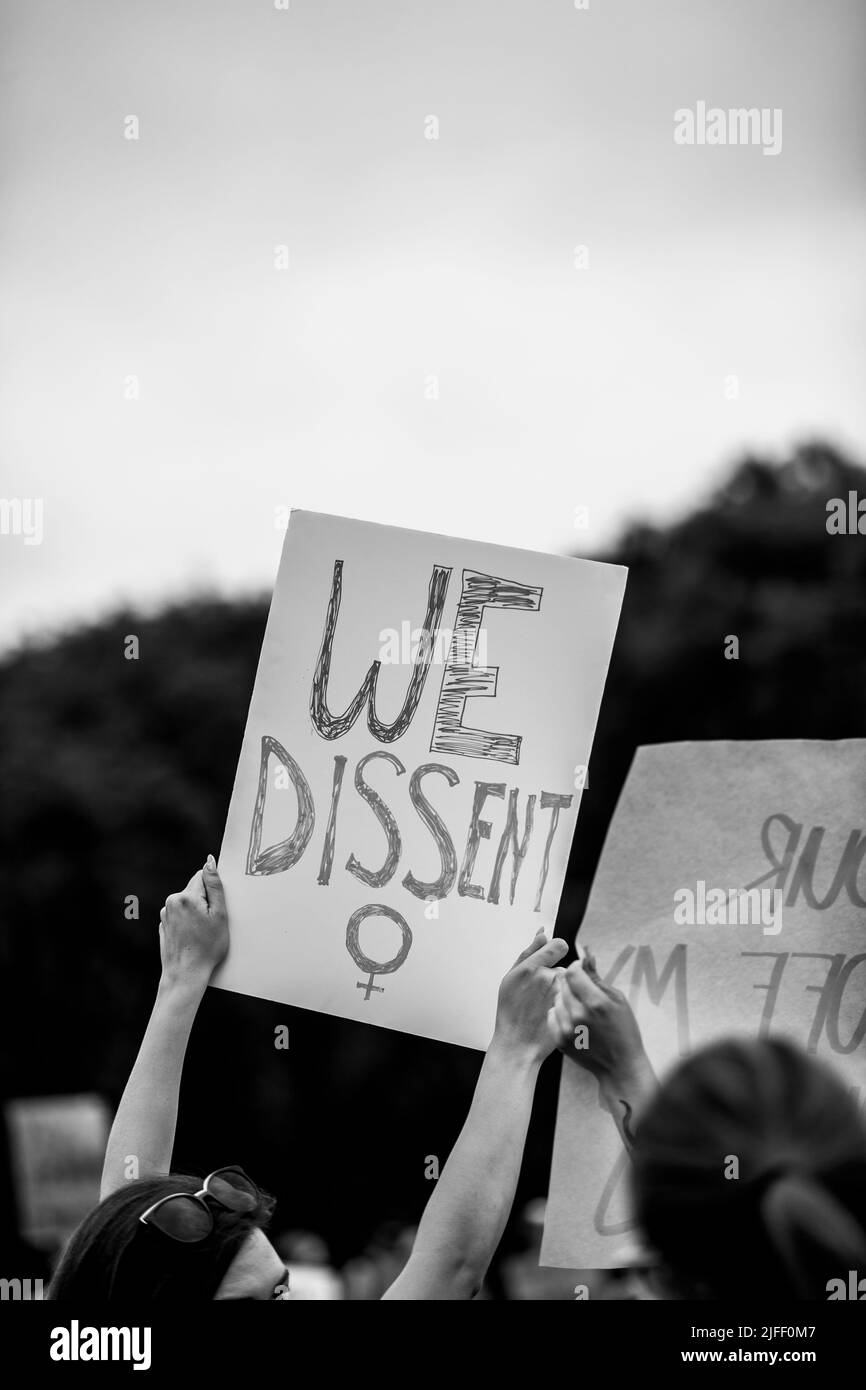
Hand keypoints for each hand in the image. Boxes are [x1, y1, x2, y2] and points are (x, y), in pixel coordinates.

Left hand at [158, 855, 228, 988]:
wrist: (185, 974)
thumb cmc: (207, 947)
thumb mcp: (219, 915)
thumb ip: (215, 885)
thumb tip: (210, 861)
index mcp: (186, 896)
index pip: (202, 876)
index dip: (214, 890)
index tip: (217, 907)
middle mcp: (172, 902)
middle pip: (194, 890)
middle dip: (205, 902)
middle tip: (213, 923)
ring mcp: (165, 914)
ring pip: (188, 904)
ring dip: (197, 912)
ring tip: (203, 933)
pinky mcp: (164, 925)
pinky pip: (180, 916)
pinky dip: (188, 922)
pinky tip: (194, 937)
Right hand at [491, 929, 568, 1064]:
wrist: (518, 1042)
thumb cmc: (510, 1011)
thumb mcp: (511, 978)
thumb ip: (529, 953)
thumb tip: (542, 934)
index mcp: (532, 967)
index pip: (559, 945)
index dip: (558, 949)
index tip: (554, 955)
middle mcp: (548, 978)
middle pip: (564, 966)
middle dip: (556, 974)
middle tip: (542, 991)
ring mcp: (560, 994)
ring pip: (568, 982)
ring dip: (561, 989)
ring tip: (545, 1004)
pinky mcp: (569, 1007)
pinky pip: (572, 997)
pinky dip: (566, 1002)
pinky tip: (553, 1012)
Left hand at [548, 947, 651, 1090]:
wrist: (620, 1066)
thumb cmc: (624, 1031)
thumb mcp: (618, 1000)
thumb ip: (598, 978)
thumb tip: (586, 956)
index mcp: (596, 1003)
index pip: (573, 972)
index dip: (577, 966)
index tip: (582, 968)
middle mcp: (578, 1015)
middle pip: (563, 984)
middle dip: (571, 981)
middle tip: (581, 987)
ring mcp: (567, 1029)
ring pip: (556, 999)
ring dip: (565, 996)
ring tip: (579, 1004)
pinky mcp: (560, 1040)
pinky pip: (552, 1015)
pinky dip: (560, 1012)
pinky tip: (572, 1017)